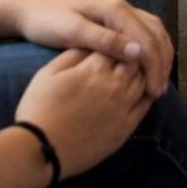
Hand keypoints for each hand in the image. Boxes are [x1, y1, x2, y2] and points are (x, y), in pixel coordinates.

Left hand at [10, 0, 172, 96]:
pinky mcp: (114, 21)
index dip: (155, 67)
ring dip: (160, 57)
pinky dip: (150, 52)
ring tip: (157, 84)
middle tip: (159, 91)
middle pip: (157, 34)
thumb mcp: (72, 32)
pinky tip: (145, 70)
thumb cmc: (46, 22)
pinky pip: (142, 34)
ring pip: (153, 33)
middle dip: (162, 63)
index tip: (154, 92)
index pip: (147, 39)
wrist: (28, 11)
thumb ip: (104, 40)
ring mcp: (119, 13)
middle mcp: (122, 8)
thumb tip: (137, 52)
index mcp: (115, 10)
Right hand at [15, 49, 153, 177]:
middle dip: (133, 53)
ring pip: (144, 80)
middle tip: (129, 50)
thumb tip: (90, 43)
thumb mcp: (47, 74)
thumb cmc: (38, 110)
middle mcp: (113, 86)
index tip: (114, 37)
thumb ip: (72, 55)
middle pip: (134, 60)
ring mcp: (122, 108)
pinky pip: (145, 105)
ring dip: (144, 71)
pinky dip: (148, 93)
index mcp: (93, 69)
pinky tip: (146, 89)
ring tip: (140, 66)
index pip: (115, 44)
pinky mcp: (125, 128)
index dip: (115, 39)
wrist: (41, 150)